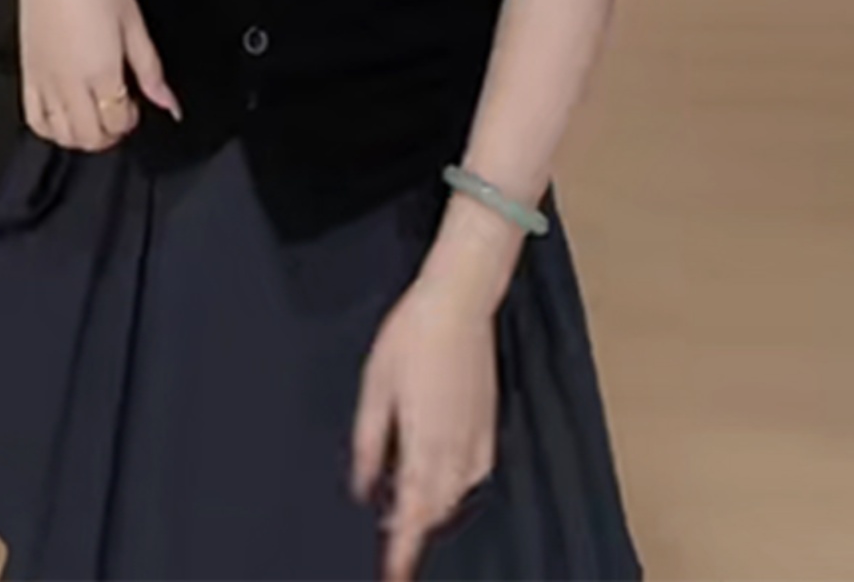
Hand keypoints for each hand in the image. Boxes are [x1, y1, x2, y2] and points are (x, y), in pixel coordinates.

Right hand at [13, 0, 181, 151]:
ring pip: (62, 135)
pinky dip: (52, 129)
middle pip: (90, 137)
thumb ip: (151, 69)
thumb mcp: (134, 21)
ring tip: (95, 114)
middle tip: (119, 113)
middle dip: (109, 133)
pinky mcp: (26, 75)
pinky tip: (66, 115)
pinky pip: (34, 120)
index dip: (131, 120)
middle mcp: (70, 82)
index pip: (117, 122)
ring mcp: (45, 81)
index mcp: (101, 69)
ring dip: (82, 135)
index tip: (136, 104)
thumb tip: (169, 103)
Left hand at [350, 278, 497, 581]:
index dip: (401, 549)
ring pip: (457, 494)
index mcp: (424, 442)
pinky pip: (476, 471)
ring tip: (407, 507)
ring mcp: (478, 434)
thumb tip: (364, 486)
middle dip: (414, 529)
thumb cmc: (411, 335)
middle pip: (436, 509)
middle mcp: (456, 447)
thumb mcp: (375, 386)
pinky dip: (457, 486)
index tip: (392, 574)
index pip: (412, 513)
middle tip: (389, 536)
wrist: (459, 300)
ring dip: (433, 508)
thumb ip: (370, 441)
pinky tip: (443, 476)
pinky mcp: (489, 420)